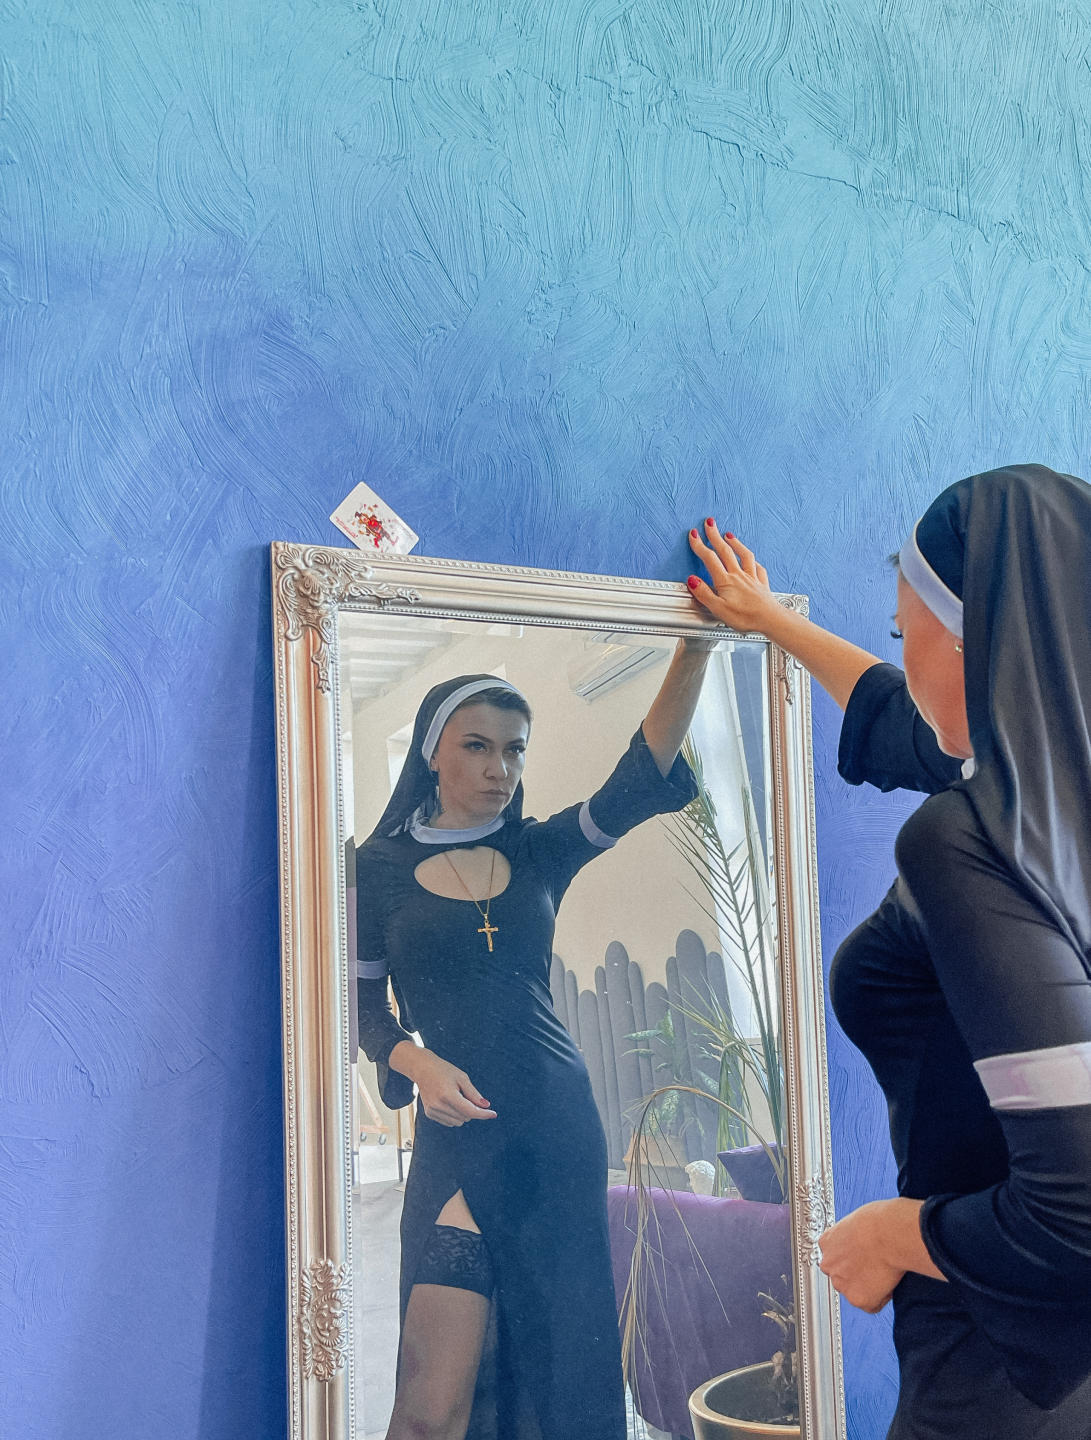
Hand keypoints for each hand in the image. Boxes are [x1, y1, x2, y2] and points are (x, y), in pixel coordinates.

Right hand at [401, 1048, 497, 1127]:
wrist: (422, 1069)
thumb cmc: (444, 1071)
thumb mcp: (462, 1078)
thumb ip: (474, 1094)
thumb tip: (486, 1106)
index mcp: (447, 1094)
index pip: (470, 1111)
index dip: (483, 1113)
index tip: (494, 1114)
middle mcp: (438, 1105)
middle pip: (465, 1117)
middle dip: (471, 1109)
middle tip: (466, 1095)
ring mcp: (432, 1110)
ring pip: (458, 1122)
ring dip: (463, 1114)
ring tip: (455, 1097)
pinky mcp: (429, 1114)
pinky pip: (450, 1122)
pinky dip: (455, 1116)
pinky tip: (449, 1102)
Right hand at [687, 518, 777, 633]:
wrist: (770, 619)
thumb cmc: (746, 617)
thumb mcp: (718, 609)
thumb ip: (704, 593)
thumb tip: (692, 580)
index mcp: (725, 581)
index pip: (709, 559)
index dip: (700, 545)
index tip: (693, 534)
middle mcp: (738, 575)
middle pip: (725, 551)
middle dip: (715, 536)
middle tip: (709, 523)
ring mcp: (751, 577)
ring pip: (743, 555)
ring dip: (735, 543)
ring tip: (729, 534)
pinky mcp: (761, 583)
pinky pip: (758, 567)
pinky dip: (753, 561)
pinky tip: (752, 559)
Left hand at [818, 1200, 912, 1312]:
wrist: (889, 1234)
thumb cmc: (879, 1221)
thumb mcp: (858, 1222)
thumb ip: (853, 1237)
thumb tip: (863, 1243)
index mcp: (827, 1242)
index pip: (836, 1258)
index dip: (853, 1258)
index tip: (864, 1257)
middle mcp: (828, 1264)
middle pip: (842, 1276)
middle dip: (857, 1274)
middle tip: (876, 1266)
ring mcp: (841, 1283)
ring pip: (856, 1291)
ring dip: (868, 1287)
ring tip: (885, 1272)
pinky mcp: (858, 1299)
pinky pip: (872, 1305)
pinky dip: (882, 1298)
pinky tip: (889, 1281)